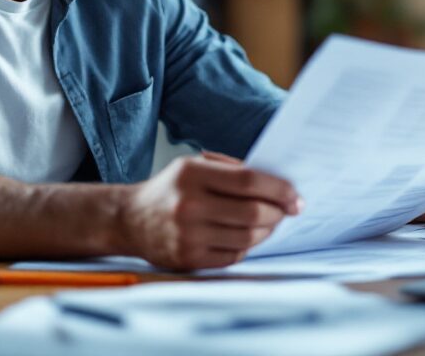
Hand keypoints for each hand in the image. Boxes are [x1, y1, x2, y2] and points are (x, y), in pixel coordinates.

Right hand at [118, 152, 300, 269]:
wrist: (130, 220)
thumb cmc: (170, 189)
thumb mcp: (194, 166)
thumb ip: (232, 170)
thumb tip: (277, 185)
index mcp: (191, 174)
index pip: (248, 181)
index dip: (278, 189)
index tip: (294, 196)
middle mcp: (188, 205)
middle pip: (253, 212)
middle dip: (278, 212)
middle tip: (287, 210)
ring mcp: (188, 235)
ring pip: (248, 238)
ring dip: (267, 231)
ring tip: (268, 223)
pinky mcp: (189, 259)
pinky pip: (234, 256)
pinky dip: (247, 246)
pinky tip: (245, 236)